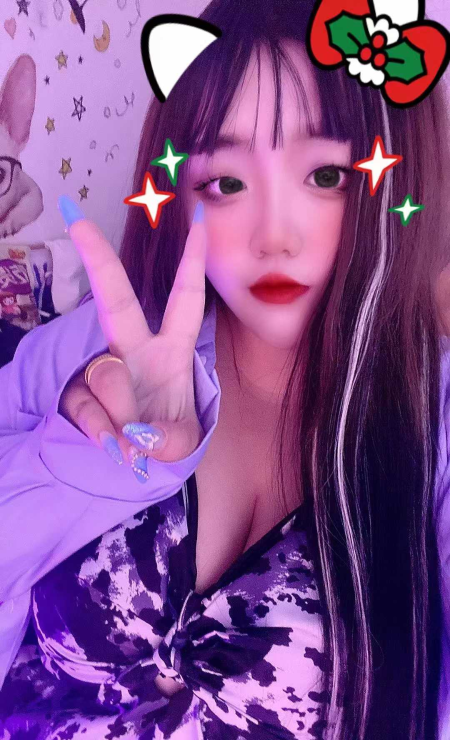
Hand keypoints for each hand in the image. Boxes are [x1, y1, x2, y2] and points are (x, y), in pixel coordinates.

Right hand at [59, 200, 205, 478]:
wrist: (134, 463)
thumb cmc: (165, 435)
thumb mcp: (182, 439)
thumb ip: (170, 439)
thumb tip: (134, 434)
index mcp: (170, 350)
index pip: (185, 299)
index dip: (193, 261)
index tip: (197, 217)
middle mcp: (134, 350)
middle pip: (116, 300)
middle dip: (99, 259)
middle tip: (74, 218)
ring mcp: (101, 369)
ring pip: (106, 373)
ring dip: (122, 413)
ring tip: (133, 439)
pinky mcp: (76, 393)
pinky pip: (84, 406)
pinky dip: (101, 432)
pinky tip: (112, 444)